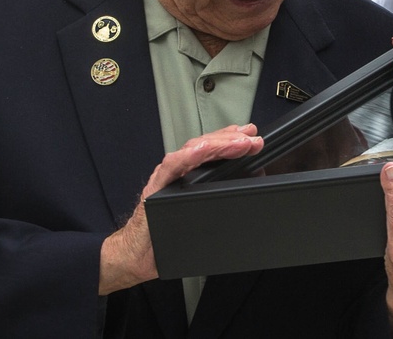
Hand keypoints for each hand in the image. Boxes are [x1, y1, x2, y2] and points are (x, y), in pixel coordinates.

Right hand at [98, 124, 262, 294]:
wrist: (138, 256)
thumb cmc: (169, 235)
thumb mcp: (202, 214)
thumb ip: (222, 198)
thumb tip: (251, 186)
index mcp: (190, 176)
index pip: (213, 150)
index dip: (232, 141)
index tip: (253, 136)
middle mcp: (178, 172)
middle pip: (206, 146)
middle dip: (232, 140)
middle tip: (254, 139)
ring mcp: (167, 178)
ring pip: (192, 151)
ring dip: (217, 145)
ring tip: (239, 143)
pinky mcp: (154, 189)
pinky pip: (171, 168)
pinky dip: (187, 157)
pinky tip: (202, 151)